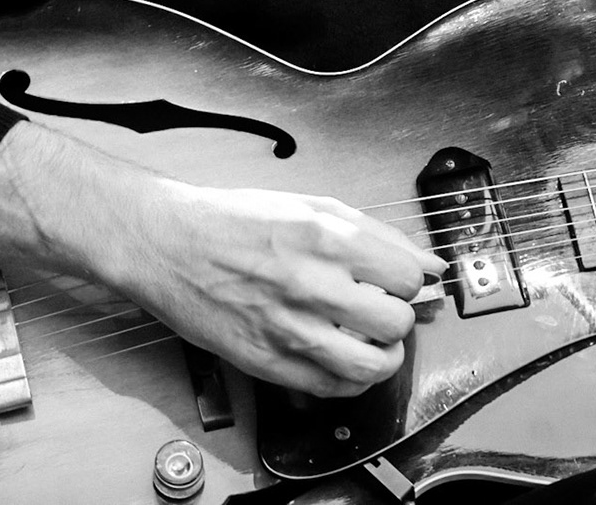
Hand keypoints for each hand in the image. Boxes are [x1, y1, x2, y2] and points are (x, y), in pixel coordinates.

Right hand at [104, 178, 446, 397]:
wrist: (167, 243)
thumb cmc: (235, 221)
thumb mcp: (313, 207)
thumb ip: (378, 234)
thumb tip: (428, 262)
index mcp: (327, 239)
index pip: (407, 277)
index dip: (408, 280)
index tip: (395, 280)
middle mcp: (311, 285)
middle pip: (397, 321)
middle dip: (398, 315)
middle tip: (382, 308)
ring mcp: (288, 329)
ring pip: (372, 365)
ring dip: (383, 355)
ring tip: (371, 340)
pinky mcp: (265, 362)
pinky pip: (331, 388)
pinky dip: (350, 380)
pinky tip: (344, 359)